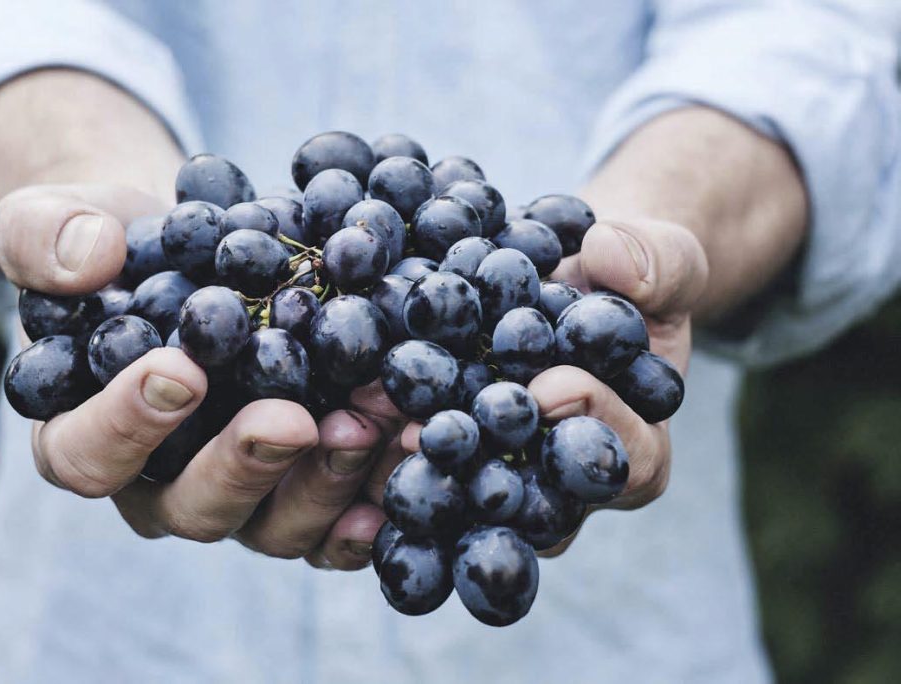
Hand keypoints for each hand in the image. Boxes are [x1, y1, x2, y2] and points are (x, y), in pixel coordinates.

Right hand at [0, 183, 393, 568]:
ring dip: (328, 481)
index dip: (126, 425)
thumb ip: (44, 237)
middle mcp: (161, 485)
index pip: (87, 455)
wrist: (194, 254)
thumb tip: (89, 258)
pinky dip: (377, 499)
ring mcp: (241, 496)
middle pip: (194, 507)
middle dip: (246, 465)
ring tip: (372, 423)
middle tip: (292, 420)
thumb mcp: (55, 222)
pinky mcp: (303, 488)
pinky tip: (413, 460)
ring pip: (276, 524)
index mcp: (85, 435)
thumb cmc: (115, 247)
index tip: (180, 370)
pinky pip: (338, 521)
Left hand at [382, 218, 707, 554]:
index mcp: (634, 450)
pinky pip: (417, 459)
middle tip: (431, 431)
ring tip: (369, 416)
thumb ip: (655, 262)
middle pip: (530, 498)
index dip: (593, 424)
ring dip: (413, 459)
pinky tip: (341, 405)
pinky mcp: (450, 454)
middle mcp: (563, 484)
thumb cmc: (629, 279)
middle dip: (481, 461)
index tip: (551, 386)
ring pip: (462, 491)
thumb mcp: (663, 259)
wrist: (573, 282)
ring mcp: (502, 475)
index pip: (625, 459)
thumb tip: (610, 255)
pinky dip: (378, 435)